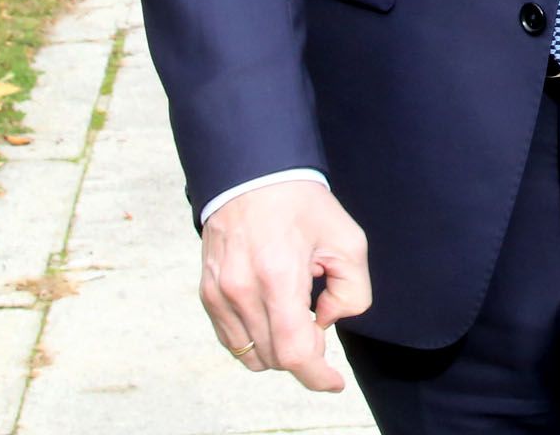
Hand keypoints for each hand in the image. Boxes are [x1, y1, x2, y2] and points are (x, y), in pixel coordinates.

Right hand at [200, 178, 369, 391]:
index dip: (317, 376)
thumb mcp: (348, 240)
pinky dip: (257, 339)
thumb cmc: (303, 205)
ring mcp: (219, 295)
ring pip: (252, 355)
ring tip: (294, 309)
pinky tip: (273, 311)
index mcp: (278, 276)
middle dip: (304, 354)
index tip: (335, 382)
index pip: (294, 352)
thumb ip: (352, 291)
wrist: (252, 176)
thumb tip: (325, 324)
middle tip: (318, 318)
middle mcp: (241, 291)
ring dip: (279, 348)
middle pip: (275, 358)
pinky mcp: (207, 295)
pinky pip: (233, 340)